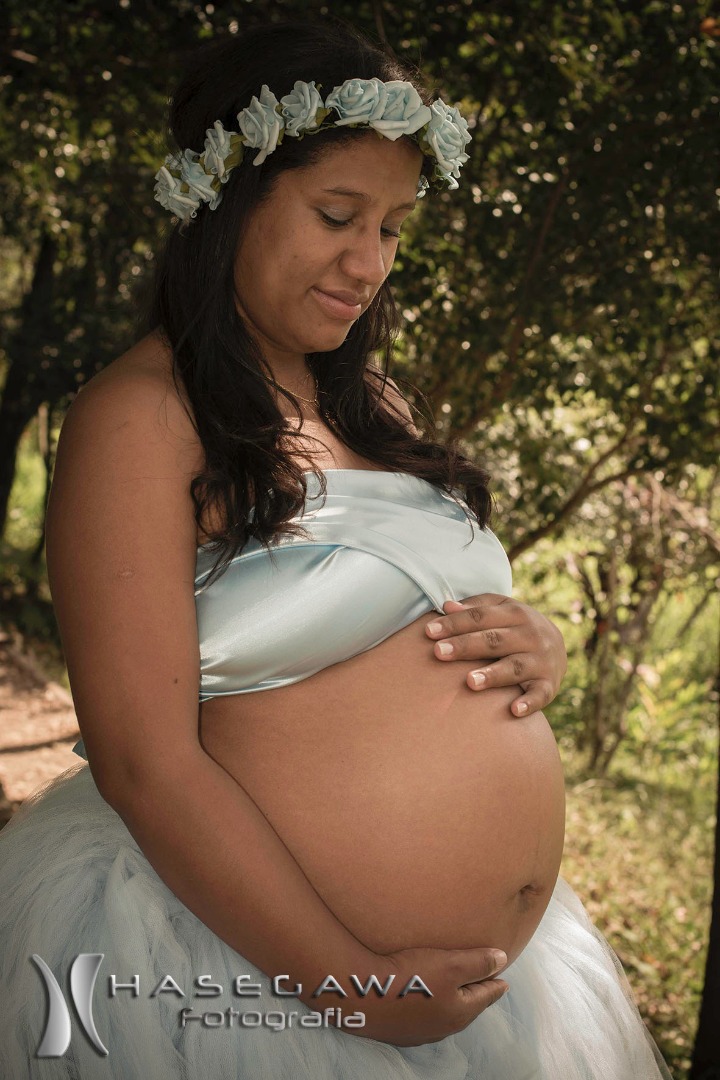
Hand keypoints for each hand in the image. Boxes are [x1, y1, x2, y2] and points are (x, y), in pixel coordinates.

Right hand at [350, 945, 508, 1046]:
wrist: (363, 993)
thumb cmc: (411, 977)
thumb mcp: (450, 964)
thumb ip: (478, 963)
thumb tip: (502, 960)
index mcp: (460, 1012)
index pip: (486, 996)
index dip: (495, 983)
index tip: (504, 978)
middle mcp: (443, 1027)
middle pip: (467, 1006)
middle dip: (475, 993)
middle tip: (482, 980)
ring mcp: (420, 1032)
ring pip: (445, 1013)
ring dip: (452, 999)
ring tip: (454, 987)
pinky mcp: (399, 1029)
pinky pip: (424, 1016)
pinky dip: (431, 1004)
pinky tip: (423, 996)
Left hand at [425, 594, 566, 717]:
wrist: (559, 646)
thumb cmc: (515, 627)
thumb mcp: (500, 610)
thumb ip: (474, 608)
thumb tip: (445, 606)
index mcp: (515, 613)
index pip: (480, 617)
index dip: (455, 623)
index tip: (429, 632)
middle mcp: (530, 635)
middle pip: (494, 640)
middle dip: (466, 646)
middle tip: (439, 653)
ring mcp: (541, 660)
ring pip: (514, 667)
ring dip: (493, 675)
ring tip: (470, 682)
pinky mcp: (548, 684)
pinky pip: (540, 695)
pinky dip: (529, 703)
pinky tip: (513, 710)